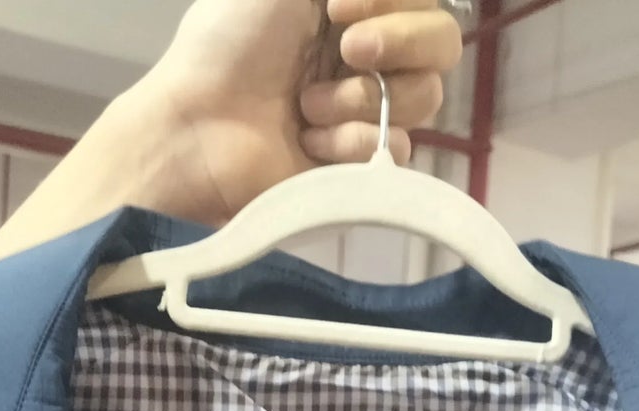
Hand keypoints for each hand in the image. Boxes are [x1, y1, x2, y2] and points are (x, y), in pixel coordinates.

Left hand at [147, 0, 464, 222]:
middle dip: (399, 42)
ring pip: (423, 97)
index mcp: (352, 8)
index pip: (422, 1)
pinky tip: (308, 143)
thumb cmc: (228, 43)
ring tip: (305, 108)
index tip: (339, 7)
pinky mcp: (360, 165)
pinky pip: (396, 150)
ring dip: (359, 98)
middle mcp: (369, 56)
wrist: (197, 128)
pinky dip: (350, 143)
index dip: (397, 2)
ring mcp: (367, 112)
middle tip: (348, 51)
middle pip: (441, 46)